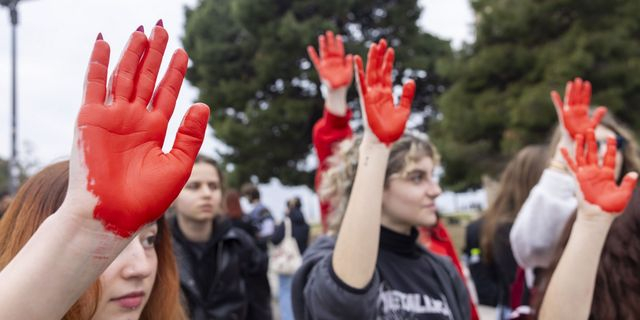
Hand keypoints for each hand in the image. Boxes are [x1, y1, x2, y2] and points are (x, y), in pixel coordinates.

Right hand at [67, 24, 208, 236]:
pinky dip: (99, 63)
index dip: (174, 72)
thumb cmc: (148, 198)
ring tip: (143, 31)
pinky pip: (94, 84)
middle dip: (154, 55)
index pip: (167, 92)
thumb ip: (190, 134)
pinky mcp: (91, 118)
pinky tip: (105, 42)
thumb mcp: (178, 164)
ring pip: (123, 76)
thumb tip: (204, 103)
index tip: (183, 52)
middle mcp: (134, 119)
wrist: (115, 215)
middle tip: (162, 30)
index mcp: (155, 129)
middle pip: (146, 78)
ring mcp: (112, 117)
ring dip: (132, 53)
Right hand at [307, 30, 352, 88]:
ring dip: (323, 45)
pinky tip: (310, 48)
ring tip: (321, 37)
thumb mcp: (349, 72)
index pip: (339, 50)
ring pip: (324, 52)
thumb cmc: (344, 82)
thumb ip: (349, 64)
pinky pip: (316, 61)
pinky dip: (313, 54)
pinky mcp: (321, 69)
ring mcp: (326, 64)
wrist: (337, 90)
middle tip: (329, 32)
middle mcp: (333, 61)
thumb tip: (350, 55)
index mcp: (340, 61)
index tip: (338, 37)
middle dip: (330, 41)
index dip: (339, 44)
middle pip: (331, 49)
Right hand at [354, 39, 414, 144]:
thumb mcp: (403, 110)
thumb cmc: (392, 130)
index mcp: (386, 94)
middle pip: (378, 70)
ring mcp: (371, 95)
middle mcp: (377, 92)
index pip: (387, 74)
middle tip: (381, 42)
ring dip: (372, 60)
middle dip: (379, 56)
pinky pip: (361, 83)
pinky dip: (359, 72)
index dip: (388, 62)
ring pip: (370, 73)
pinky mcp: (365, 99)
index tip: (390, 49)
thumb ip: (406, 95)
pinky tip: (357, 61)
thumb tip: (410, 80)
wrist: (383, 141)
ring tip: (374, 46)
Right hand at [551, 77, 606, 138]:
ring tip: (571, 82)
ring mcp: (569, 112)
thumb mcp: (593, 124)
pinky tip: (554, 93)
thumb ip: (598, 116)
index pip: (585, 99)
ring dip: (570, 91)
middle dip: (578, 88)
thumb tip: (604, 108)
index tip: (587, 83)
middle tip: (578, 79)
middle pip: (577, 96)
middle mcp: (576, 110)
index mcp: (583, 111)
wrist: (575, 140)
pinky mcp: (563, 115)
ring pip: (570, 99)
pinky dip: (556, 100)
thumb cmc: (583, 133)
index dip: (586, 91)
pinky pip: (559, 106)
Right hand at [561, 129, 636, 212]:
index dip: (610, 147)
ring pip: (583, 156)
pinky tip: (562, 149)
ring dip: (581, 146)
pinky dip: (567, 157)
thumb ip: (628, 183)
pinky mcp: (578, 178)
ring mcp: (586, 175)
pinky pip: (571, 166)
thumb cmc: (611, 208)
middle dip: (593, 142)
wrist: (598, 216)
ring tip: (580, 134)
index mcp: (608, 175)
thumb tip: (634, 173)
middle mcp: (596, 172)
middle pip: (594, 153)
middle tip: (591, 129)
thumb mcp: (624, 194)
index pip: (609, 157)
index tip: (611, 137)